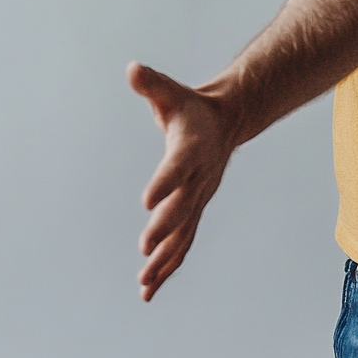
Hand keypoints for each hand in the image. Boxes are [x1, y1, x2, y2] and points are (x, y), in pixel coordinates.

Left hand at [127, 62, 240, 300]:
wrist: (225, 123)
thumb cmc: (190, 107)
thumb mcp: (170, 93)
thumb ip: (151, 84)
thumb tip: (132, 69)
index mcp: (191, 148)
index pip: (177, 167)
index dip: (164, 184)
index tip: (147, 202)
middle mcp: (198, 178)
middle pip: (182, 207)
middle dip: (165, 229)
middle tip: (145, 248)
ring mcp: (198, 198)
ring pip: (183, 233)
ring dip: (165, 259)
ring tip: (144, 282)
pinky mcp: (195, 210)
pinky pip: (182, 242)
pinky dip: (168, 265)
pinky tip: (149, 288)